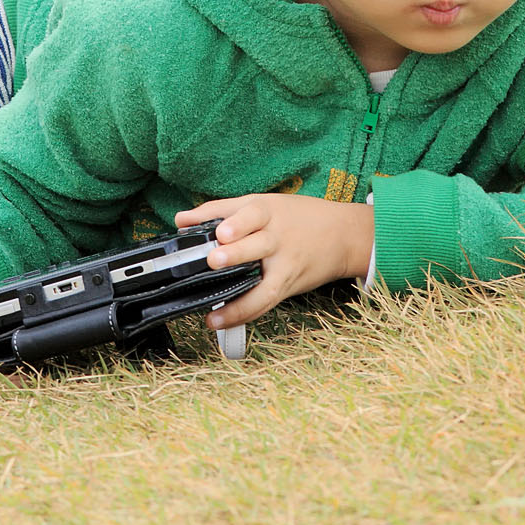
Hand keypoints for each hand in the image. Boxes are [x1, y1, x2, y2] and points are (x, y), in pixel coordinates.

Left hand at [175, 194, 372, 329]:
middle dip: (236, 253)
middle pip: (258, 245)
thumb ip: (219, 210)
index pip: (252, 213)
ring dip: (240, 300)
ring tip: (214, 313)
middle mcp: (278, 237)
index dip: (237, 222)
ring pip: (265, 283)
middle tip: (214, 260)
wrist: (343, 234)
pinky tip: (219, 320)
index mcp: (269, 211)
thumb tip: (181, 220)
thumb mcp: (261, 204)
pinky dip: (243, 314)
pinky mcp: (288, 284)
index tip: (220, 232)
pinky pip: (266, 302)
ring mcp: (285, 264)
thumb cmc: (295, 217)